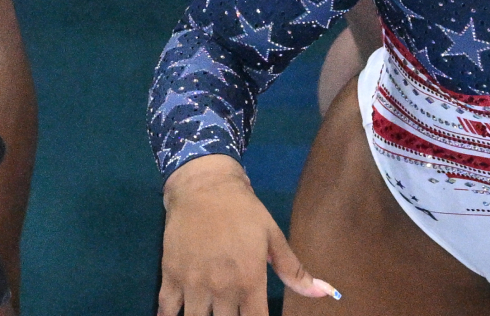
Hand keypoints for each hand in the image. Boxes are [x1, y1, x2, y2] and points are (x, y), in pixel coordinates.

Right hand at [160, 155, 338, 315]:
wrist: (204, 186)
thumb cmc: (243, 210)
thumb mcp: (273, 236)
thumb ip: (293, 270)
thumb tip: (323, 293)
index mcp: (250, 279)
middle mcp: (222, 287)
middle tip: (232, 313)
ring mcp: (193, 283)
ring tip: (210, 314)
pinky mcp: (170, 276)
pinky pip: (166, 309)